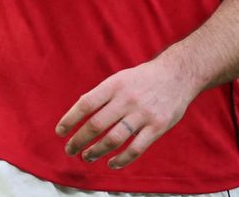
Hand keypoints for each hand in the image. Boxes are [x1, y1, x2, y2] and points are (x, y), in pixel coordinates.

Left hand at [54, 56, 199, 169]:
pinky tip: (111, 163)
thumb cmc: (145, 78)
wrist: (178, 74)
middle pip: (96, 125)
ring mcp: (142, 114)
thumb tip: (80, 107)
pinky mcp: (157, 127)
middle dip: (79, 140)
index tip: (60, 132)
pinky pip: (136, 149)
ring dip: (96, 151)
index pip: (86, 104)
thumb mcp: (121, 77)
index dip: (70, 119)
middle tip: (70, 150)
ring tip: (87, 157)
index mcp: (115, 85)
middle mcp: (127, 99)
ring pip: (113, 139)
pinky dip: (121, 160)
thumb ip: (103, 93)